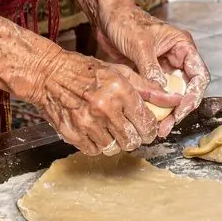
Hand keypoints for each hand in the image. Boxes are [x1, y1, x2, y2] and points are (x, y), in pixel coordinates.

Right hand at [22, 47, 178, 155]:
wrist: (48, 74)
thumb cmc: (84, 70)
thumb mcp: (119, 71)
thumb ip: (147, 87)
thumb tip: (172, 99)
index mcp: (120, 90)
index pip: (147, 123)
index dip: (150, 129)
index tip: (147, 128)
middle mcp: (105, 108)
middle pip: (133, 140)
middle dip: (135, 137)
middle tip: (130, 129)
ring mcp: (88, 123)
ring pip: (115, 148)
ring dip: (116, 141)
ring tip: (110, 127)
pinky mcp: (73, 134)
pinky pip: (95, 150)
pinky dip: (98, 144)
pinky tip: (96, 130)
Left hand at [94, 2, 209, 136]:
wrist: (107, 17)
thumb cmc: (126, 21)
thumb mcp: (140, 44)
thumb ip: (151, 68)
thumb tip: (162, 92)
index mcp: (182, 46)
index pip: (198, 75)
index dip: (194, 95)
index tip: (182, 109)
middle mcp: (176, 58)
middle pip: (187, 89)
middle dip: (180, 108)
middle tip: (169, 124)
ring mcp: (163, 67)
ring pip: (172, 95)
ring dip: (168, 111)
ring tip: (160, 127)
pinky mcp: (149, 74)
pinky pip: (157, 94)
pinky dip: (155, 106)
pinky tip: (149, 117)